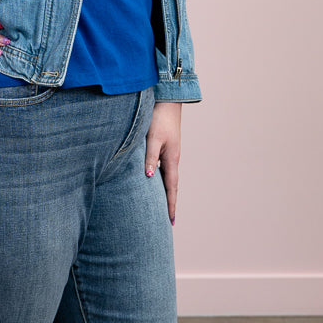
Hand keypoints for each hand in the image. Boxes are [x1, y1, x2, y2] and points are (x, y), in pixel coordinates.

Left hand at [144, 102, 181, 223]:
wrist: (167, 101)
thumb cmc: (158, 118)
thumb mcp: (152, 138)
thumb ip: (150, 157)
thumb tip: (149, 177)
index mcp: (172, 159)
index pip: (171, 188)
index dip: (171, 205)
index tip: (171, 221)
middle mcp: (172, 159)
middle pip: (171, 186)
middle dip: (169, 204)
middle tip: (168, 221)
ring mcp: (169, 154)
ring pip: (166, 178)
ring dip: (165, 193)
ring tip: (161, 207)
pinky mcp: (164, 148)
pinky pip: (162, 170)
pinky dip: (160, 181)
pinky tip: (153, 184)